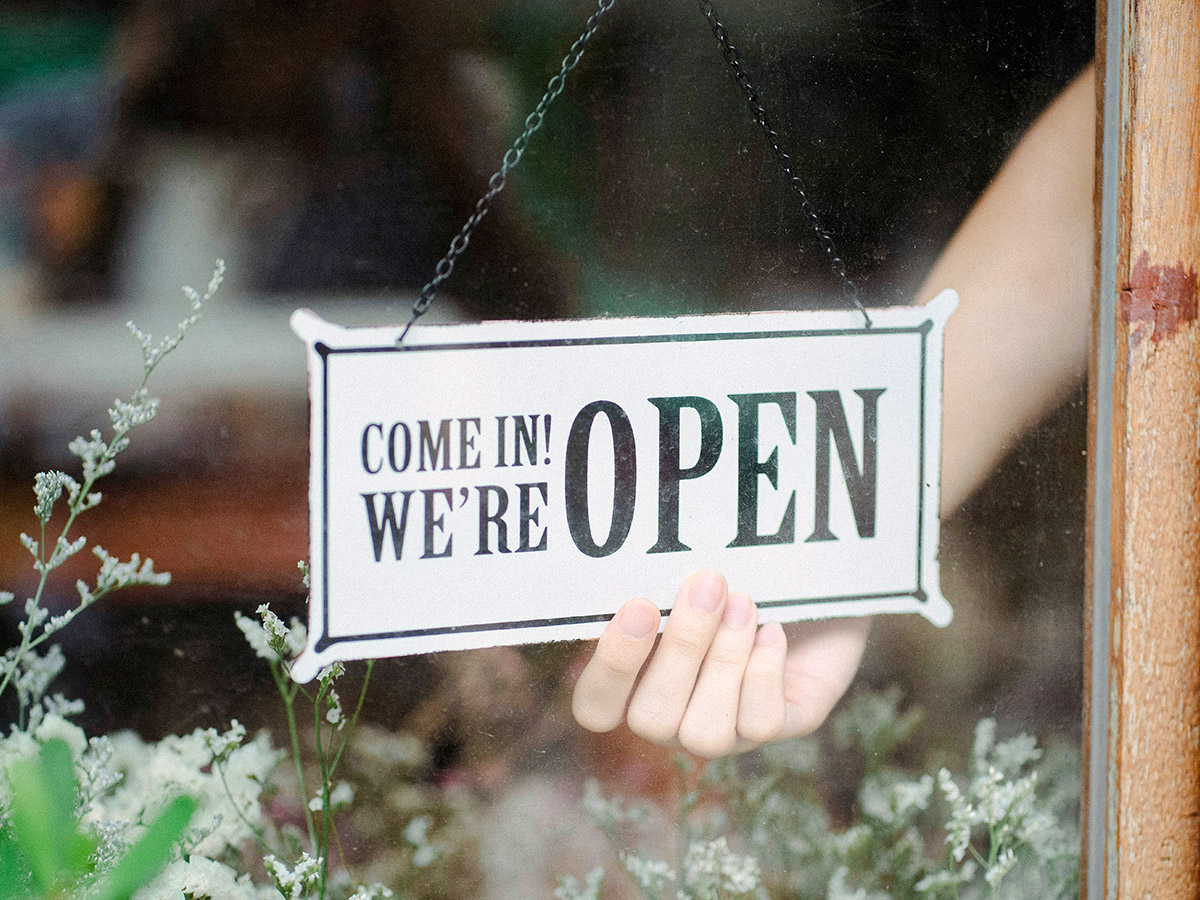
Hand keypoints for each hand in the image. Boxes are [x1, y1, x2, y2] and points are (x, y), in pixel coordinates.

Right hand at [572, 570, 868, 757]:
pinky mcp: (781, 724)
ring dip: (724, 663)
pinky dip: (765, 671)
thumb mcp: (688, 571)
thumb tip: (636, 570)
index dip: (610, 668)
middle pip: (651, 720)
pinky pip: (760, 724)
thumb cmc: (734, 566)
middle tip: (707, 584)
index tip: (639, 606)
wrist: (812, 572)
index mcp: (635, 682)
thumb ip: (657, 584)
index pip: (596, 707)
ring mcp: (727, 730)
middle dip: (681, 649)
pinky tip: (773, 630)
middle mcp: (675, 716)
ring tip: (744, 604)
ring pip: (705, 734)